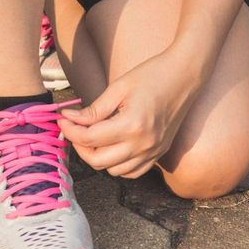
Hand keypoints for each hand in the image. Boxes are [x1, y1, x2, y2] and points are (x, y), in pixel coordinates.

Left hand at [58, 46, 204, 177]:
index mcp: (132, 126)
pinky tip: (111, 147)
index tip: (62, 119)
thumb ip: (93, 110)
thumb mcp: (118, 88)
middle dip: (79, 146)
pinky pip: (131, 172)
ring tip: (91, 136)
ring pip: (113, 171)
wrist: (185, 75)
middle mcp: (143, 145)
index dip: (70, 130)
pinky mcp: (159, 154)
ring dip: (97, 157)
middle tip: (73, 129)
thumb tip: (69, 119)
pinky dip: (117, 165)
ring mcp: (153, 152)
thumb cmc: (151, 75)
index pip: (90, 139)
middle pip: (98, 161)